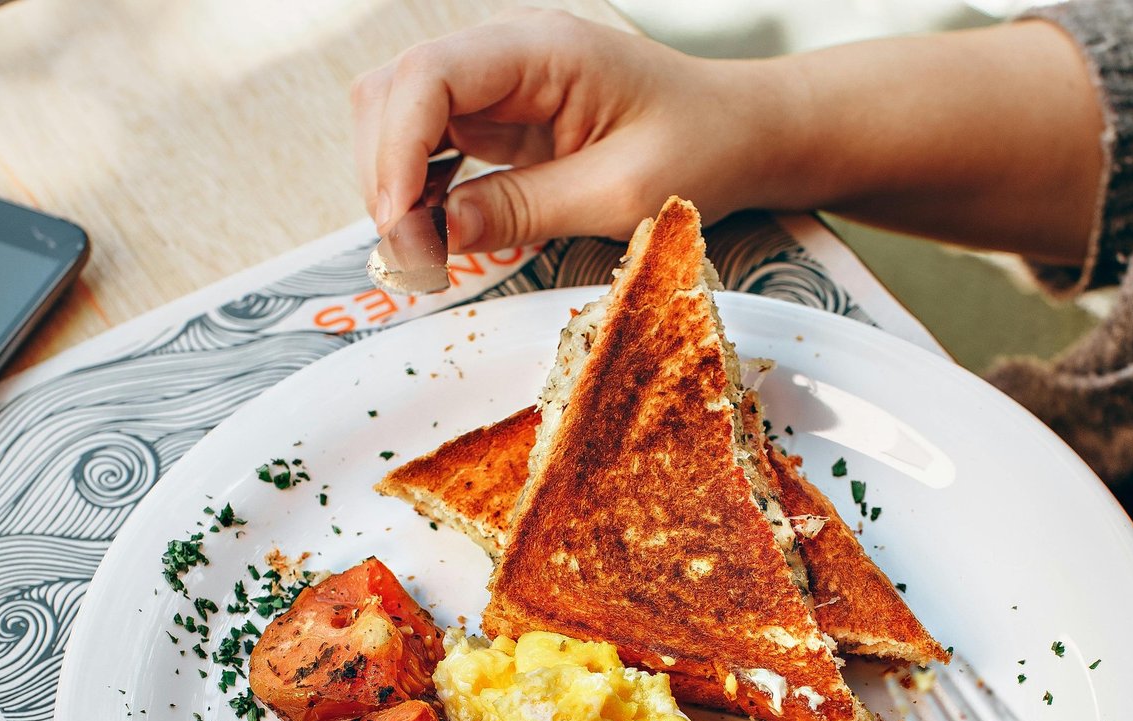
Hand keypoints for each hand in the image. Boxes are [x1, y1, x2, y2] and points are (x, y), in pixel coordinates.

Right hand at [350, 11, 1105, 262]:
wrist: (748, 133)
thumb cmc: (704, 148)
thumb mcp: (622, 191)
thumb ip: (527, 208)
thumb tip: (438, 232)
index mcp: (541, 51)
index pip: (428, 79)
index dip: (398, 152)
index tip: (404, 226)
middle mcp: (507, 56)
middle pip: (393, 93)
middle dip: (385, 175)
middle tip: (413, 257)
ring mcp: (498, 87)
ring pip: (398, 117)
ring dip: (395, 185)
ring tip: (424, 254)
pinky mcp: (500, 122)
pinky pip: (430, 145)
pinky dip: (420, 190)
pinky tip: (441, 235)